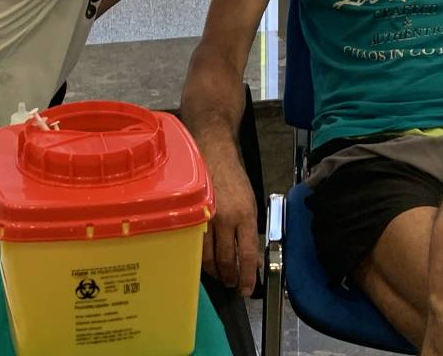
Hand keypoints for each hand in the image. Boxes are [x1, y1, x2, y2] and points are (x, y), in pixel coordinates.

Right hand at [201, 150, 260, 296]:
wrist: (214, 153)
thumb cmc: (233, 178)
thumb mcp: (251, 203)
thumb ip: (249, 230)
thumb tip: (249, 257)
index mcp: (245, 215)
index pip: (247, 254)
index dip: (247, 276)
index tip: (246, 289)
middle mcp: (226, 218)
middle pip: (226, 259)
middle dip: (229, 276)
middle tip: (231, 283)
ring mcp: (206, 218)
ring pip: (207, 256)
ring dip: (214, 271)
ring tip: (219, 275)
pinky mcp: (191, 216)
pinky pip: (194, 244)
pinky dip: (199, 257)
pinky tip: (204, 260)